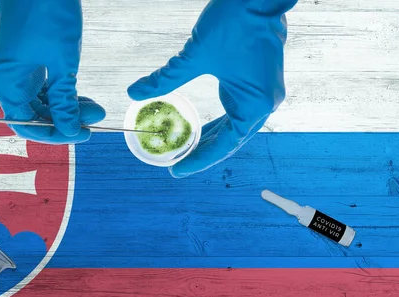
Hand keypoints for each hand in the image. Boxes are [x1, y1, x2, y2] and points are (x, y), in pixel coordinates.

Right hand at [0, 0, 105, 143]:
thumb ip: (64, 101)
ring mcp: (12, 66)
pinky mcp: (22, 56)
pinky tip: (79, 94)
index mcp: (5, 82)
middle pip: (33, 113)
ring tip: (93, 107)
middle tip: (95, 119)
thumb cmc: (46, 11)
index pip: (26, 124)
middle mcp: (4, 77)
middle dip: (65, 119)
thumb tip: (70, 131)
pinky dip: (59, 91)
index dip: (54, 134)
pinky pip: (39, 83)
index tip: (81, 134)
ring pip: (38, 99)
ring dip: (65, 106)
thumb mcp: (62, 63)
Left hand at [128, 0, 296, 177]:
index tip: (176, 171)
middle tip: (177, 164)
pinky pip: (239, 111)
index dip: (198, 160)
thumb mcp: (193, 56)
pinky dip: (221, 122)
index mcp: (253, 105)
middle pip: (231, 140)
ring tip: (187, 150)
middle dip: (203, 152)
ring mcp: (265, 94)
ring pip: (235, 127)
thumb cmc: (232, 22)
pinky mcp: (261, 83)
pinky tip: (203, 127)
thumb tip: (133, 92)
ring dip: (212, 138)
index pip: (223, 145)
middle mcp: (264, 105)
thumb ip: (164, 79)